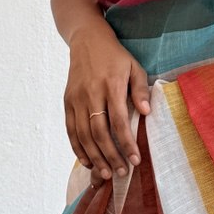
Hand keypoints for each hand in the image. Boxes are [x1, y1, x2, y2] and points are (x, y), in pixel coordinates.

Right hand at [63, 19, 150, 180]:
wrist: (87, 40)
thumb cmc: (115, 56)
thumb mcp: (134, 66)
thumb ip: (140, 89)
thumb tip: (146, 112)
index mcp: (111, 85)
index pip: (119, 121)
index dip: (126, 143)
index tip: (135, 160)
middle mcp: (92, 93)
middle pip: (99, 132)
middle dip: (111, 156)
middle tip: (122, 172)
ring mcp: (77, 98)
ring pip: (83, 135)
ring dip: (95, 157)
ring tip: (106, 173)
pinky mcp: (67, 101)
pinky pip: (70, 129)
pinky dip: (77, 147)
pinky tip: (87, 160)